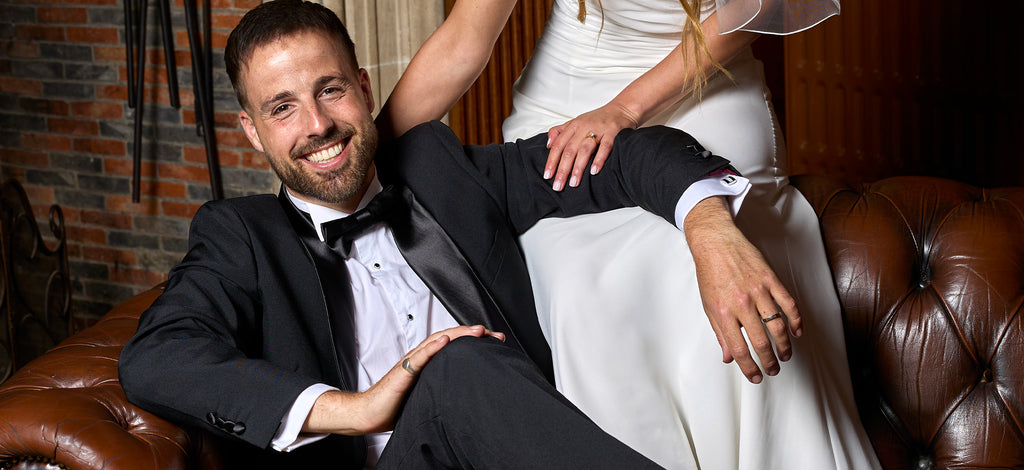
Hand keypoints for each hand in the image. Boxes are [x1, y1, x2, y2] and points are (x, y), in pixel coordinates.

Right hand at [304, 325, 503, 434]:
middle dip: (474, 335)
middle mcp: (420, 358)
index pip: (455, 345)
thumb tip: (465, 388)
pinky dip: (431, 348)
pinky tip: (444, 341)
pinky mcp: (401, 374)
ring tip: (476, 331)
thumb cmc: (394, 404)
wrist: (369, 413)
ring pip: (436, 342)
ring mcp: (411, 364)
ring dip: (458, 334)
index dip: (475, 341)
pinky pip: (417, 358)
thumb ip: (442, 384)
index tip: (496, 342)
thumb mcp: (426, 392)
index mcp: (428, 362)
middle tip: (496, 336)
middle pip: (450, 339)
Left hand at [544, 103, 639, 190]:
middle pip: (569, 150)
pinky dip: (599, 159)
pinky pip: (605, 147)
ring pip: (585, 149)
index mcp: (574, 125)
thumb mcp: (576, 122)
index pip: (558, 145)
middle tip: (558, 185)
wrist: (622, 109)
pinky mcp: (613, 132)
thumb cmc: (599, 119)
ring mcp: (599, 129)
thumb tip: (548, 144)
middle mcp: (584, 127)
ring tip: (573, 182)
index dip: (552, 160)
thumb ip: (560, 131)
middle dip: (562, 169)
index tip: (547, 175)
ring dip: (578, 167)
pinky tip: (594, 171)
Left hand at [683, 197, 801, 383]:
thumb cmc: (710, 273)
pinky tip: (797, 331)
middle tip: (774, 370)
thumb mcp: (708, 306)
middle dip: (769, 362)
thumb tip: (728, 356)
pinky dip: (795, 320)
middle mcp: (741, 304)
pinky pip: (788, 303)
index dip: (749, 368)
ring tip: (785, 356)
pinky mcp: (770, 279)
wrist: (716, 242)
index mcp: (723, 313)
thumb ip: (720, 333)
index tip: (756, 377)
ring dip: (785, 345)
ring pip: (778, 325)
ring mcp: (758, 291)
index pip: (739, 349)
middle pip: (761, 341)